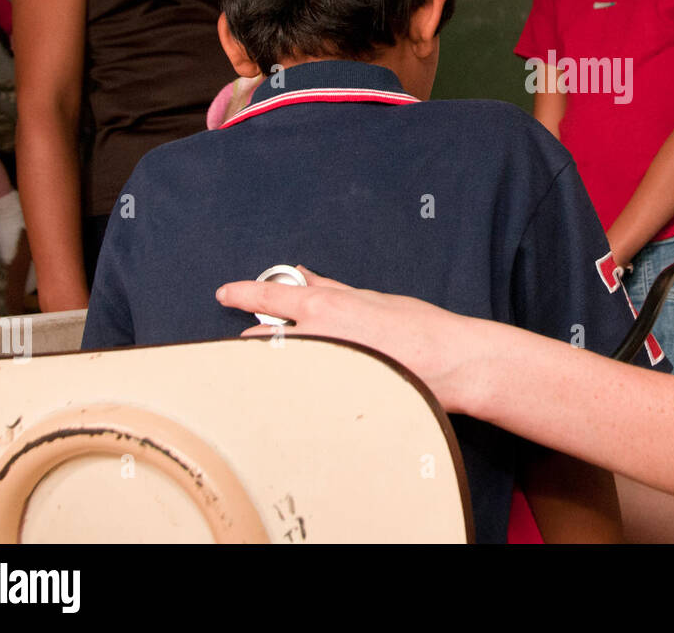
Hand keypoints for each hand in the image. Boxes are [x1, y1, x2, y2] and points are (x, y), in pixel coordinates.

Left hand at [216, 266, 477, 410]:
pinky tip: (316, 386)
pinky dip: (300, 385)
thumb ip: (330, 288)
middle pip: (263, 339)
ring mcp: (319, 370)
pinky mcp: (329, 397)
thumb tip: (304, 276)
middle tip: (273, 340)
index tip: (226, 293)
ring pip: (279, 367)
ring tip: (300, 366)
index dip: (242, 293)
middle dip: (262, 339)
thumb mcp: (370, 298)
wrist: (448, 363)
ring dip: (281, 364)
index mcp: (323, 307)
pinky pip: (300, 390)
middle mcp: (314, 338)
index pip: (268, 297)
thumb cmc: (418, 328)